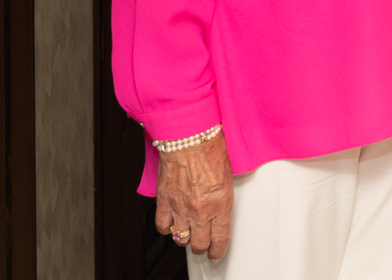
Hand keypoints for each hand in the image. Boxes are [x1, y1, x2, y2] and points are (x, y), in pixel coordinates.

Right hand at [154, 131, 233, 259]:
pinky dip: (167, 227)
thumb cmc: (211, 149)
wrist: (189, 137)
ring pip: (181, 237)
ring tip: (188, 234)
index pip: (221, 237)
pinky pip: (162, 225)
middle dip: (202, 247)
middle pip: (200, 243)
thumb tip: (219, 208)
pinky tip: (171, 223)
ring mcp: (181, 207)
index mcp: (221, 203)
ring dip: (185, 238)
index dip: (218, 250)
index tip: (216, 254)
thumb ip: (223, 196)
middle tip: (203, 246)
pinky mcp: (165, 201)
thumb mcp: (228, 175)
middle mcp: (200, 209)